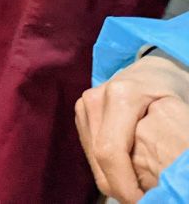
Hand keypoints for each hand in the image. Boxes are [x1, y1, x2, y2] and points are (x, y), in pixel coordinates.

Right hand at [76, 55, 188, 203]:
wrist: (153, 69)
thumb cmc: (172, 94)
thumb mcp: (179, 115)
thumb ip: (169, 142)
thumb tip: (169, 179)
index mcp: (121, 96)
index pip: (110, 152)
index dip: (124, 186)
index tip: (144, 202)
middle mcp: (95, 98)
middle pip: (99, 159)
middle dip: (119, 188)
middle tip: (143, 200)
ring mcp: (84, 104)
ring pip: (92, 159)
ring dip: (113, 180)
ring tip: (139, 187)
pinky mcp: (80, 112)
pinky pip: (91, 152)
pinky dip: (108, 168)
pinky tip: (128, 170)